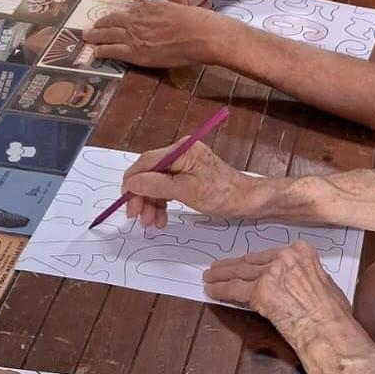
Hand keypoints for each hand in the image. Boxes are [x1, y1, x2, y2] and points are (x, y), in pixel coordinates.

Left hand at [82, 0, 216, 67]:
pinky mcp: (136, 52)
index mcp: (150, 7)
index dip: (119, 17)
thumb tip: (162, 20)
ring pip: (107, 34)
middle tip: (92, 28)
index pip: (128, 12)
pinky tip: (96, 53)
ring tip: (87, 38)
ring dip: (95, 36)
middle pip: (112, 20)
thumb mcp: (179, 9)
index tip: (114, 20)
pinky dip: (102, 51)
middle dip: (100, 24)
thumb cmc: (200, 23)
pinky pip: (112, 50)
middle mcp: (138, 18)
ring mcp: (135, 35)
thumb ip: (165, 13)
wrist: (203, 35)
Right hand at [121, 139, 255, 227]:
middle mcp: (181, 154)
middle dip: (142, 196)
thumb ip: (157, 185)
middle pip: (150, 174)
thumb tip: (132, 182)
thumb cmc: (222, 194)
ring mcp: (185, 166)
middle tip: (137, 217)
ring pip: (157, 184)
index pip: (146, 161)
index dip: (132, 181)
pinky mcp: (189, 177)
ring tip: (151, 223)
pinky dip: (162, 204)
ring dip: (151, 204)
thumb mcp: (186, 191)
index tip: (125, 201)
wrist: (248, 201)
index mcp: (181, 150)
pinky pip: (168, 189)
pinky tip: (161, 218)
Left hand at [205, 241, 351, 351]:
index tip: (244, 261)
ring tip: (210, 277)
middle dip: (233, 265)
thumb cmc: (333, 315)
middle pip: (252, 261)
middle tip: (218, 267)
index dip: (253, 260)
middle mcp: (285, 257)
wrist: (329, 330)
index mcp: (302, 252)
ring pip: (240, 272)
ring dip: (222, 275)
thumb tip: (298, 284)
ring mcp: (271, 273)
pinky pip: (235, 289)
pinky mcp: (260, 290)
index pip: (269, 255)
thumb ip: (306, 277)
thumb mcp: (324, 284)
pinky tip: (212, 291)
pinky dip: (221, 290)